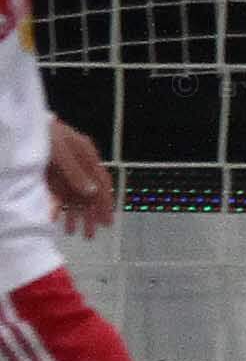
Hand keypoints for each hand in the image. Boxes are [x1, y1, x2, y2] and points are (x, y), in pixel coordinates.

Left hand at [43, 121, 114, 237]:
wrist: (22, 127)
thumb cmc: (43, 132)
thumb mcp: (61, 150)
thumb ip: (76, 171)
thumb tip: (91, 191)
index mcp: (87, 155)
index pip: (102, 182)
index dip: (106, 202)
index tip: (107, 220)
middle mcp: (77, 165)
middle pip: (88, 193)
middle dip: (90, 214)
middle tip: (91, 233)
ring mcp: (62, 171)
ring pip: (73, 197)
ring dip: (74, 214)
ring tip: (74, 231)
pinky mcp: (48, 177)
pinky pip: (56, 196)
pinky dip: (56, 208)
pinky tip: (56, 219)